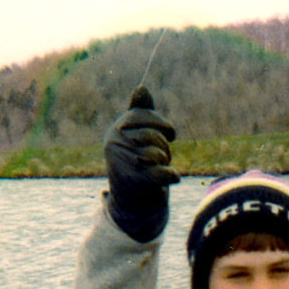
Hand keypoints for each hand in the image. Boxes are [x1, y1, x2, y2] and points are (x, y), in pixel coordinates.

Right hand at [103, 86, 179, 240]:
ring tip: (160, 166)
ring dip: (166, 160)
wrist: (131, 200)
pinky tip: (173, 177)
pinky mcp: (136, 184)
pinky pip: (162, 173)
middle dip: (164, 144)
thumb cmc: (138, 161)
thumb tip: (142, 87)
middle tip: (163, 154)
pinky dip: (171, 175)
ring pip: (157, 153)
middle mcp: (115, 146)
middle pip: (152, 134)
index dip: (162, 124)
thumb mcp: (138, 135)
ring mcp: (124, 165)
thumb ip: (141, 112)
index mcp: (116, 131)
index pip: (144, 116)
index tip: (170, 134)